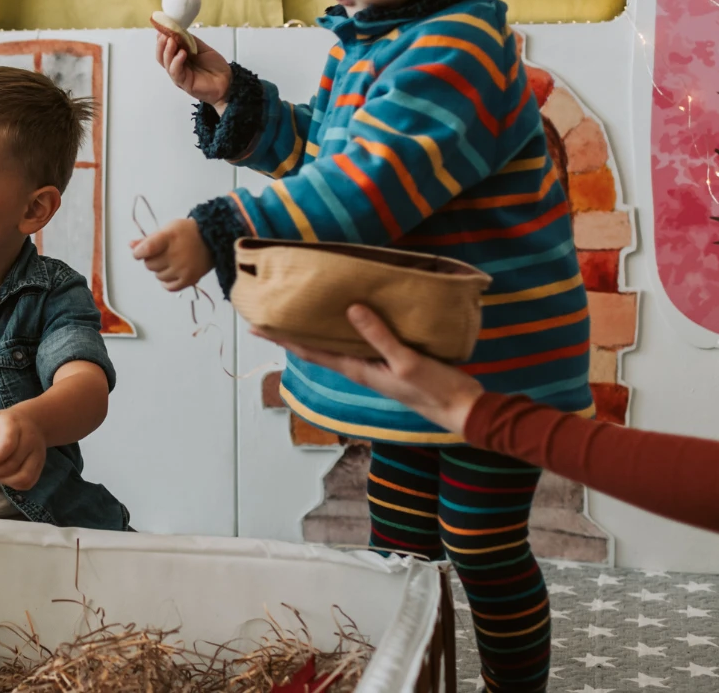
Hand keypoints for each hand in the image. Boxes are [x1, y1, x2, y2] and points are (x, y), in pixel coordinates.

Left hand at [0, 406, 45, 490]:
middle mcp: (31, 440)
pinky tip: (5, 477)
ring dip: (5, 480)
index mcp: (16, 426)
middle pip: (13, 464)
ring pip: (24, 477)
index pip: (8, 446)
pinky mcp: (41, 465)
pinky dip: (14, 484)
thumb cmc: (7, 422)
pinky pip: (29, 482)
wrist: (33, 422)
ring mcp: (38, 454)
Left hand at [129, 217, 212, 291]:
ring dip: (161, 270)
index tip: (139, 252)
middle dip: (152, 260)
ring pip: (158, 276)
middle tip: (163, 254)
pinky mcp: (189, 279)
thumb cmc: (187, 233)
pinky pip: (168, 286)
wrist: (212, 240)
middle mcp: (175, 254)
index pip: (147, 249)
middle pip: (150, 264)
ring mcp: (182, 268)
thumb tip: (131, 246)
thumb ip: (148, 239)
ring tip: (172, 261)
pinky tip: (172, 272)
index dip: (139, 253)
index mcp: (168, 237)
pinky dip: (167, 281)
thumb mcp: (168, 229)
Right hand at [151, 16, 231, 108]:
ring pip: (166, 64)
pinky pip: (176, 72)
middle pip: (161, 56)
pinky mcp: (184, 83)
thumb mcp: (201, 48)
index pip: (165, 48)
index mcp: (179, 58)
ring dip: (167, 51)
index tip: (163, 27)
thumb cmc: (215, 67)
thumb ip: (190, 41)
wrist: (227, 81)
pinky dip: (176, 62)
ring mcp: (179, 76)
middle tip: (164, 34)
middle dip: (161, 44)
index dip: (162, 38)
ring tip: (172, 40)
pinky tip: (182, 53)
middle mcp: (176, 67)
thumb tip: (179, 29)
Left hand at [256, 305, 484, 434]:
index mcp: (358, 370)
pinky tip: (351, 315)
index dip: (284, 340)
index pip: (312, 352)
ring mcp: (376, 366)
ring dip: (319, 330)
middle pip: (319, 348)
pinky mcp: (391, 361)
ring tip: (303, 311)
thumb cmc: (434, 389)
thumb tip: (350, 309)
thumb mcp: (406, 362)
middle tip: (271, 314)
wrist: (463, 409)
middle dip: (294, 334)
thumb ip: (379, 336)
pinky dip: (349, 328)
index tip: (256, 329)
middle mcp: (361, 369)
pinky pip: (362, 341)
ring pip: (339, 344)